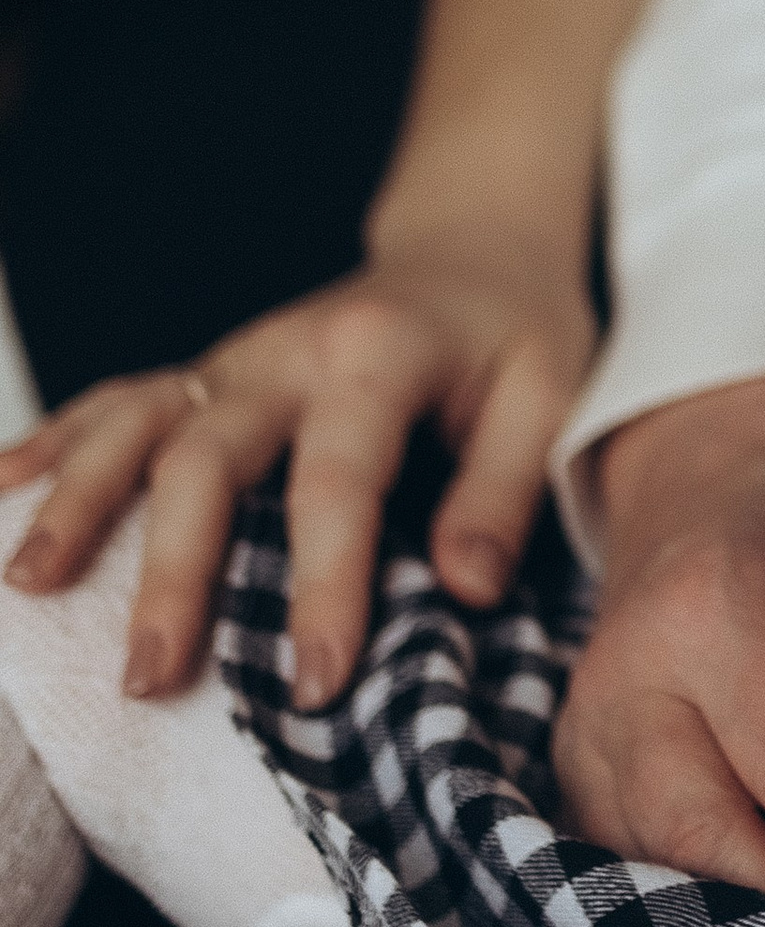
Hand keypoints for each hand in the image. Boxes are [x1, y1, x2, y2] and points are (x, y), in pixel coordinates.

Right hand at [0, 230, 595, 704]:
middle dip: (174, 571)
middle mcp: (287, 353)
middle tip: (149, 677)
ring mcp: (234, 360)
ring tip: (29, 589)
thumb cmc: (515, 331)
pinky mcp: (208, 374)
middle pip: (208, 458)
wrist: (473, 245)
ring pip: (139, 424)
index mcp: (378, 356)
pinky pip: (119, 399)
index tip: (317, 681)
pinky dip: (56, 441)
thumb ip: (505, 489)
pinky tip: (2, 489)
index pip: (337, 480)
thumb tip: (465, 591)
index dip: (323, 583)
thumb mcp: (549, 392)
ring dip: (81, 504)